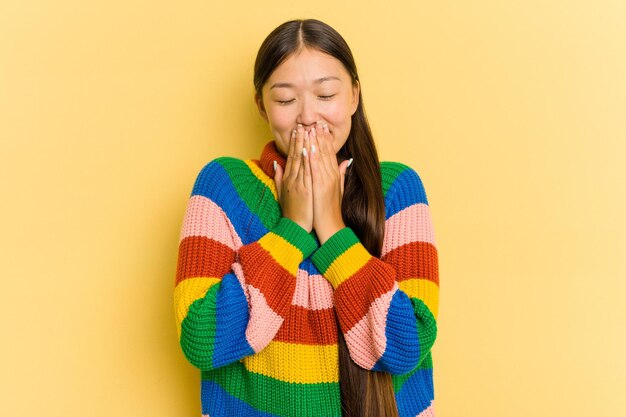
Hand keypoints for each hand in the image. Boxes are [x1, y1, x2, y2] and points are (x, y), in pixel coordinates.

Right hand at [272, 124, 313, 232]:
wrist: (295, 228)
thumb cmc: (292, 211)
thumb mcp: (282, 193)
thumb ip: (280, 177)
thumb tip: (277, 163)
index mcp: (288, 179)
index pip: (291, 156)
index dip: (294, 142)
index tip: (298, 130)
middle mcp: (292, 179)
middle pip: (296, 155)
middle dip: (299, 139)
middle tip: (302, 124)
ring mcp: (298, 184)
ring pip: (301, 160)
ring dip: (304, 144)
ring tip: (307, 130)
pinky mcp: (304, 190)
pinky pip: (307, 171)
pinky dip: (308, 159)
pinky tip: (310, 148)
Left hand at [309, 121, 351, 243]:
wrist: (331, 225)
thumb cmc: (331, 209)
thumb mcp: (339, 189)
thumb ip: (342, 173)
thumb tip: (347, 161)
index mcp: (335, 175)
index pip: (330, 153)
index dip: (326, 139)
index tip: (322, 127)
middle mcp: (332, 175)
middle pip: (326, 151)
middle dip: (321, 136)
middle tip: (317, 121)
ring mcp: (326, 180)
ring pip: (320, 157)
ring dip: (315, 142)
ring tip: (311, 128)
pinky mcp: (320, 186)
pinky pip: (315, 169)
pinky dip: (312, 157)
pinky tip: (308, 147)